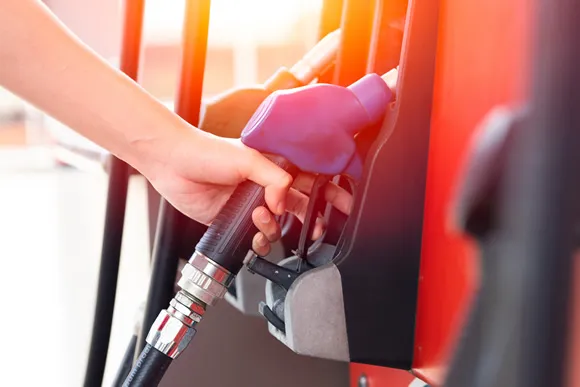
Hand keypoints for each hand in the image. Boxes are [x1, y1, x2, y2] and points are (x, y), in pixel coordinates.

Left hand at [139, 129, 352, 255]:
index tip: (345, 204)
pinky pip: (257, 239)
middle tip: (316, 229)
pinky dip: (259, 241)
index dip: (330, 192)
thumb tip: (284, 205)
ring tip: (259, 216)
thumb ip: (275, 180)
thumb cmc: (207, 151)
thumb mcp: (249, 158)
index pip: (312, 179)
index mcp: (276, 166)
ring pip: (280, 226)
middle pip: (301, 207)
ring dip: (274, 227)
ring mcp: (252, 205)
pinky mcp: (236, 221)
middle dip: (312, 220)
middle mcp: (267, 186)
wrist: (174, 165)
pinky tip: (251, 231)